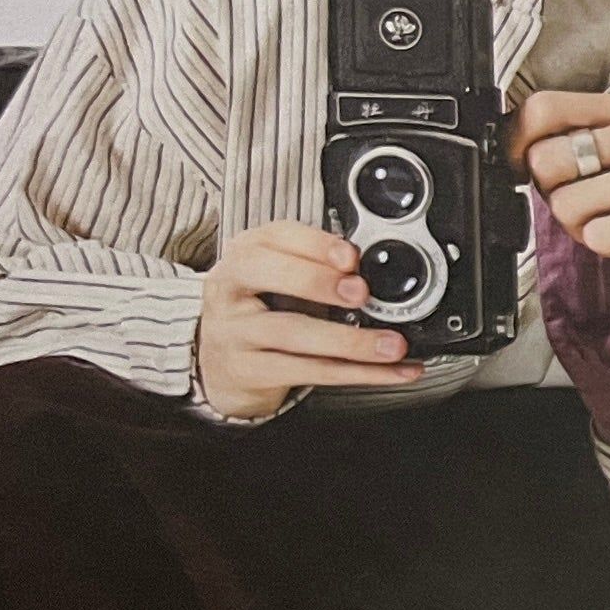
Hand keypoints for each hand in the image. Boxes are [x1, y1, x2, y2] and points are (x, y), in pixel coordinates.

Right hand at [197, 222, 415, 420]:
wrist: (218, 364)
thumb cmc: (258, 312)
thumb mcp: (278, 279)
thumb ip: (317, 266)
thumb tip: (370, 271)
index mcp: (245, 254)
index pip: (275, 236)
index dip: (315, 244)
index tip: (351, 257)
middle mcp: (231, 287)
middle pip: (265, 273)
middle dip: (317, 281)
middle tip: (361, 293)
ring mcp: (232, 331)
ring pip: (290, 332)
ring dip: (349, 340)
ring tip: (391, 345)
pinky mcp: (246, 371)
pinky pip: (307, 372)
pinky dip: (358, 373)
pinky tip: (391, 371)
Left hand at [513, 90, 609, 286]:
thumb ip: (582, 137)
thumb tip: (518, 152)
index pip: (544, 109)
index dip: (518, 141)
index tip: (524, 164)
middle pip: (545, 161)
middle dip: (552, 192)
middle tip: (583, 201)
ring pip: (565, 205)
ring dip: (579, 226)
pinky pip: (597, 237)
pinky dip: (608, 245)